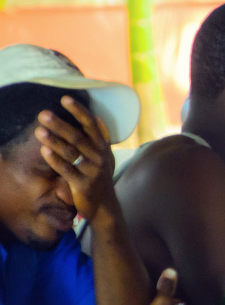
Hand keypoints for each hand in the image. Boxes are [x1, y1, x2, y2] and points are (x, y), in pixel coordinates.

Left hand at [35, 97, 116, 223]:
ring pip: (71, 152)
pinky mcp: (83, 185)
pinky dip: (56, 160)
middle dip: (60, 124)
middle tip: (43, 114)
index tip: (64, 99)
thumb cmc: (99, 176)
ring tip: (38, 131)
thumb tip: (94, 116)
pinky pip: (67, 170)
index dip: (79, 111)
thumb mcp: (103, 156)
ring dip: (54, 140)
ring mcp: (92, 171)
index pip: (91, 124)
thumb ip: (98, 138)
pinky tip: (44, 150)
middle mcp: (99, 156)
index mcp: (103, 146)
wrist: (104, 205)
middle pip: (78, 137)